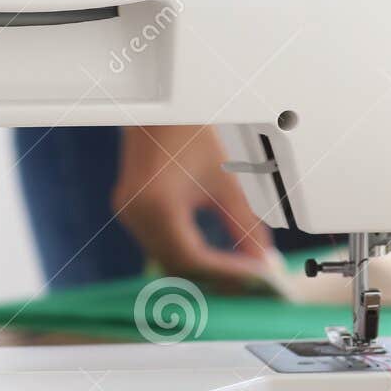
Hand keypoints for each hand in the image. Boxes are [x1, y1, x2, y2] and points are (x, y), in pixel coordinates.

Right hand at [111, 126, 274, 288]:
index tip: (254, 275)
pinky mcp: (129, 211)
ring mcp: (128, 214)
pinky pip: (158, 245)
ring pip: (166, 259)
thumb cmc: (191, 134)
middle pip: (177, 265)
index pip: (192, 256)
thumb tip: (262, 258)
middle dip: (215, 276)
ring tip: (236, 269)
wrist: (160, 109)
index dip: (225, 271)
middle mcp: (136, 213)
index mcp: (158, 204)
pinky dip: (186, 254)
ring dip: (201, 268)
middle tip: (250, 280)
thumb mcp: (224, 180)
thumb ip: (244, 223)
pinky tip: (212, 254)